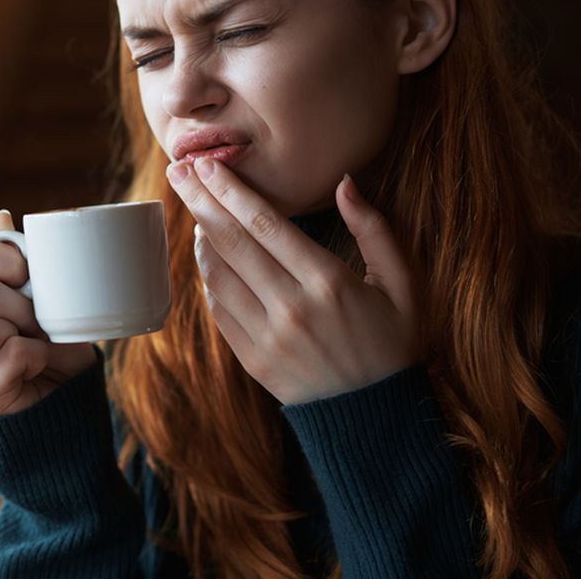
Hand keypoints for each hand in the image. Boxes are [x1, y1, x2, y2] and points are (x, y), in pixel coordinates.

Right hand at [0, 210, 96, 415]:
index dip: (8, 260)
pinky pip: (11, 355)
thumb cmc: (53, 337)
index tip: (29, 279)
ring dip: (23, 330)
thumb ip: (16, 257)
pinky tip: (36, 365)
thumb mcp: (40, 290)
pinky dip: (36, 356)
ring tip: (34, 341)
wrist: (70, 390)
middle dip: (22, 303)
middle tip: (37, 320)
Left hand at [166, 158, 419, 404]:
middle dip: (200, 201)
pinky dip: (209, 280)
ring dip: (201, 239)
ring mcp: (268, 337)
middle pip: (232, 243)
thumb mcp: (402, 284)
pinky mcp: (253, 361)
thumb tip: (344, 183)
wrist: (377, 417)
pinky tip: (208, 258)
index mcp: (328, 282)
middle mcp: (292, 308)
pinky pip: (220, 311)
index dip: (231, 190)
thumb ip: (375, 230)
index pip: (266, 224)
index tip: (207, 164)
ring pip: (218, 276)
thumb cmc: (394, 343)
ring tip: (195, 211)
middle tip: (178, 170)